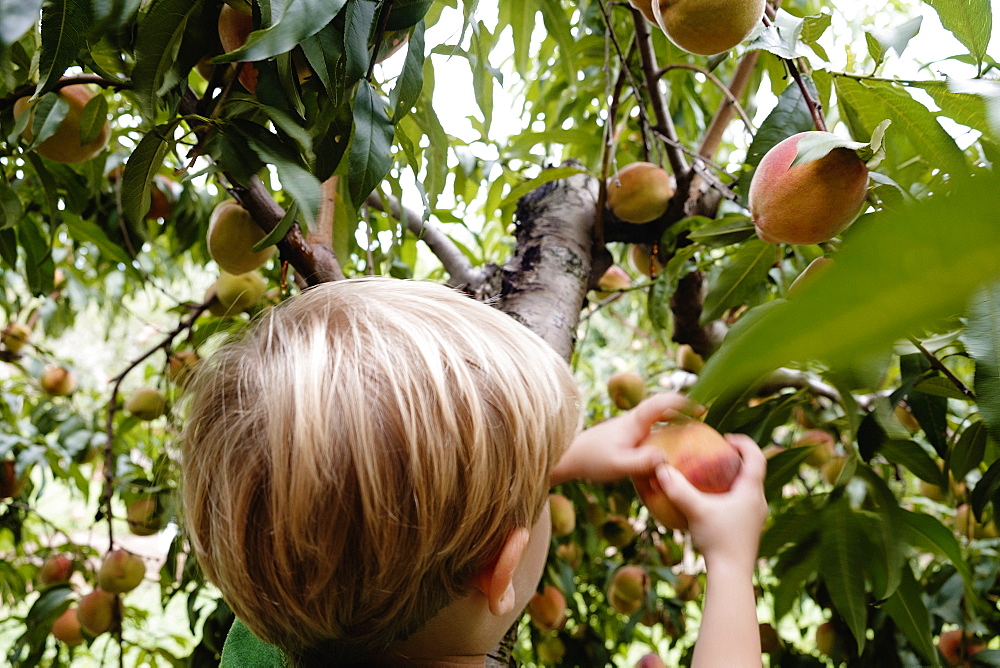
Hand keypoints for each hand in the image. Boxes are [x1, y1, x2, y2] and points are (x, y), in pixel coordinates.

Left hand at [550, 392, 701, 485]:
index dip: (683, 402)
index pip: (663, 402)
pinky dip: (665, 435)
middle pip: (664, 408)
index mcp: (635, 421)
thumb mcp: (619, 465)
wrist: (568, 457)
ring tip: (694, 436)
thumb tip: (666, 458)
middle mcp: (634, 420)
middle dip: (684, 411)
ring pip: (658, 419)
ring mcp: (630, 427)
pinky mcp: (627, 436)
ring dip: (675, 422)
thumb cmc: (592, 460)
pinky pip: (651, 431)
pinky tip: (671, 452)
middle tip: (704, 421)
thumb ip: (642, 462)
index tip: (701, 409)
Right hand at [654, 434, 766, 570]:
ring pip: (748, 489)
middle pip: (754, 472)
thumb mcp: (695, 511)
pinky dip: (728, 496)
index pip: (757, 457)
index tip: (727, 438)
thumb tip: (660, 468)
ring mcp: (755, 517)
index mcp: (752, 491)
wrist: (732, 575)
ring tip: (712, 476)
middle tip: (717, 453)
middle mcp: (758, 502)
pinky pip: (741, 504)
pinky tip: (708, 503)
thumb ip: (678, 489)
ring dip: (733, 479)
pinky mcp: (748, 529)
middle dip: (737, 460)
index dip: (745, 443)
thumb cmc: (718, 541)